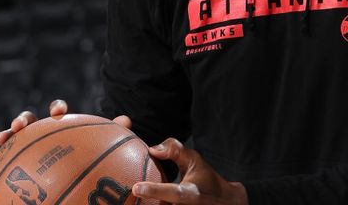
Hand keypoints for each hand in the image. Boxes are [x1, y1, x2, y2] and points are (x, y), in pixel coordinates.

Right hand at [0, 99, 131, 171]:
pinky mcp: (16, 161)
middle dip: (23, 119)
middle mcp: (41, 131)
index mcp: (61, 124)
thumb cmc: (88, 154)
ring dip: (6, 136)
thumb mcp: (100, 145)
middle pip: (30, 120)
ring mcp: (26, 145)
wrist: (73, 170)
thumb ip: (112, 133)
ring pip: (12, 138)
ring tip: (1, 141)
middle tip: (20, 126)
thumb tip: (126, 120)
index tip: (58, 113)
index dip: (57, 108)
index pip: (58, 111)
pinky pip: (2, 161)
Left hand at [132, 138, 247, 204]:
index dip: (155, 190)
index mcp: (191, 194)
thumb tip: (152, 149)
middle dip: (143, 204)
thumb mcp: (194, 160)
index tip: (136, 187)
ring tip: (125, 202)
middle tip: (123, 198)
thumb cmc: (205, 179)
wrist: (225, 204)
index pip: (173, 193)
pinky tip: (138, 202)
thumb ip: (175, 150)